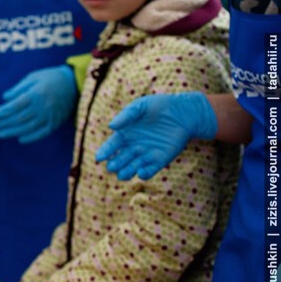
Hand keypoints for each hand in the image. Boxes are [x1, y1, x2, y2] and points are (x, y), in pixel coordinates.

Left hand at [0, 65, 76, 143]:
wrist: (74, 83)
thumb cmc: (50, 78)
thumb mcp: (33, 77)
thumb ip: (18, 88)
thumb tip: (4, 98)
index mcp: (35, 94)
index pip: (14, 106)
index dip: (2, 112)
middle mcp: (42, 106)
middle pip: (19, 118)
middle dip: (4, 123)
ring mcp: (50, 116)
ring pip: (28, 127)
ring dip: (13, 132)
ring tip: (0, 134)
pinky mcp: (56, 122)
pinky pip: (42, 133)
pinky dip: (31, 137)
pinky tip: (20, 139)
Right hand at [96, 92, 216, 180]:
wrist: (182, 112)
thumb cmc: (158, 106)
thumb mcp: (140, 106)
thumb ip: (126, 116)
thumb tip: (111, 126)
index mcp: (124, 134)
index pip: (111, 146)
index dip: (105, 152)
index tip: (99, 158)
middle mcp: (132, 146)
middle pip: (120, 159)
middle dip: (115, 164)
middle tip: (111, 168)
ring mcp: (146, 154)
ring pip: (132, 167)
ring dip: (126, 172)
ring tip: (122, 175)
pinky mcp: (160, 160)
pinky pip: (150, 170)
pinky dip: (145, 174)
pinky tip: (141, 173)